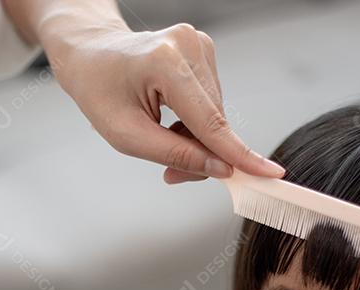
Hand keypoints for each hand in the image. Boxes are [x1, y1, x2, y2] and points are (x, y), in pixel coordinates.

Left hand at [45, 20, 284, 183]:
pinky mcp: (203, 50)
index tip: (269, 174)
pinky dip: (195, 121)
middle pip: (215, 121)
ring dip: (196, 138)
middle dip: (200, 154)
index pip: (209, 121)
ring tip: (161, 136)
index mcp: (164, 62)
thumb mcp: (126, 135)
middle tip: (171, 174)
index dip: (238, 154)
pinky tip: (172, 119)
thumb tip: (220, 168)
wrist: (90, 54)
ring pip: (216, 114)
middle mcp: (188, 46)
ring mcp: (198, 44)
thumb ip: (175, 154)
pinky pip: (211, 101)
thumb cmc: (99, 90)